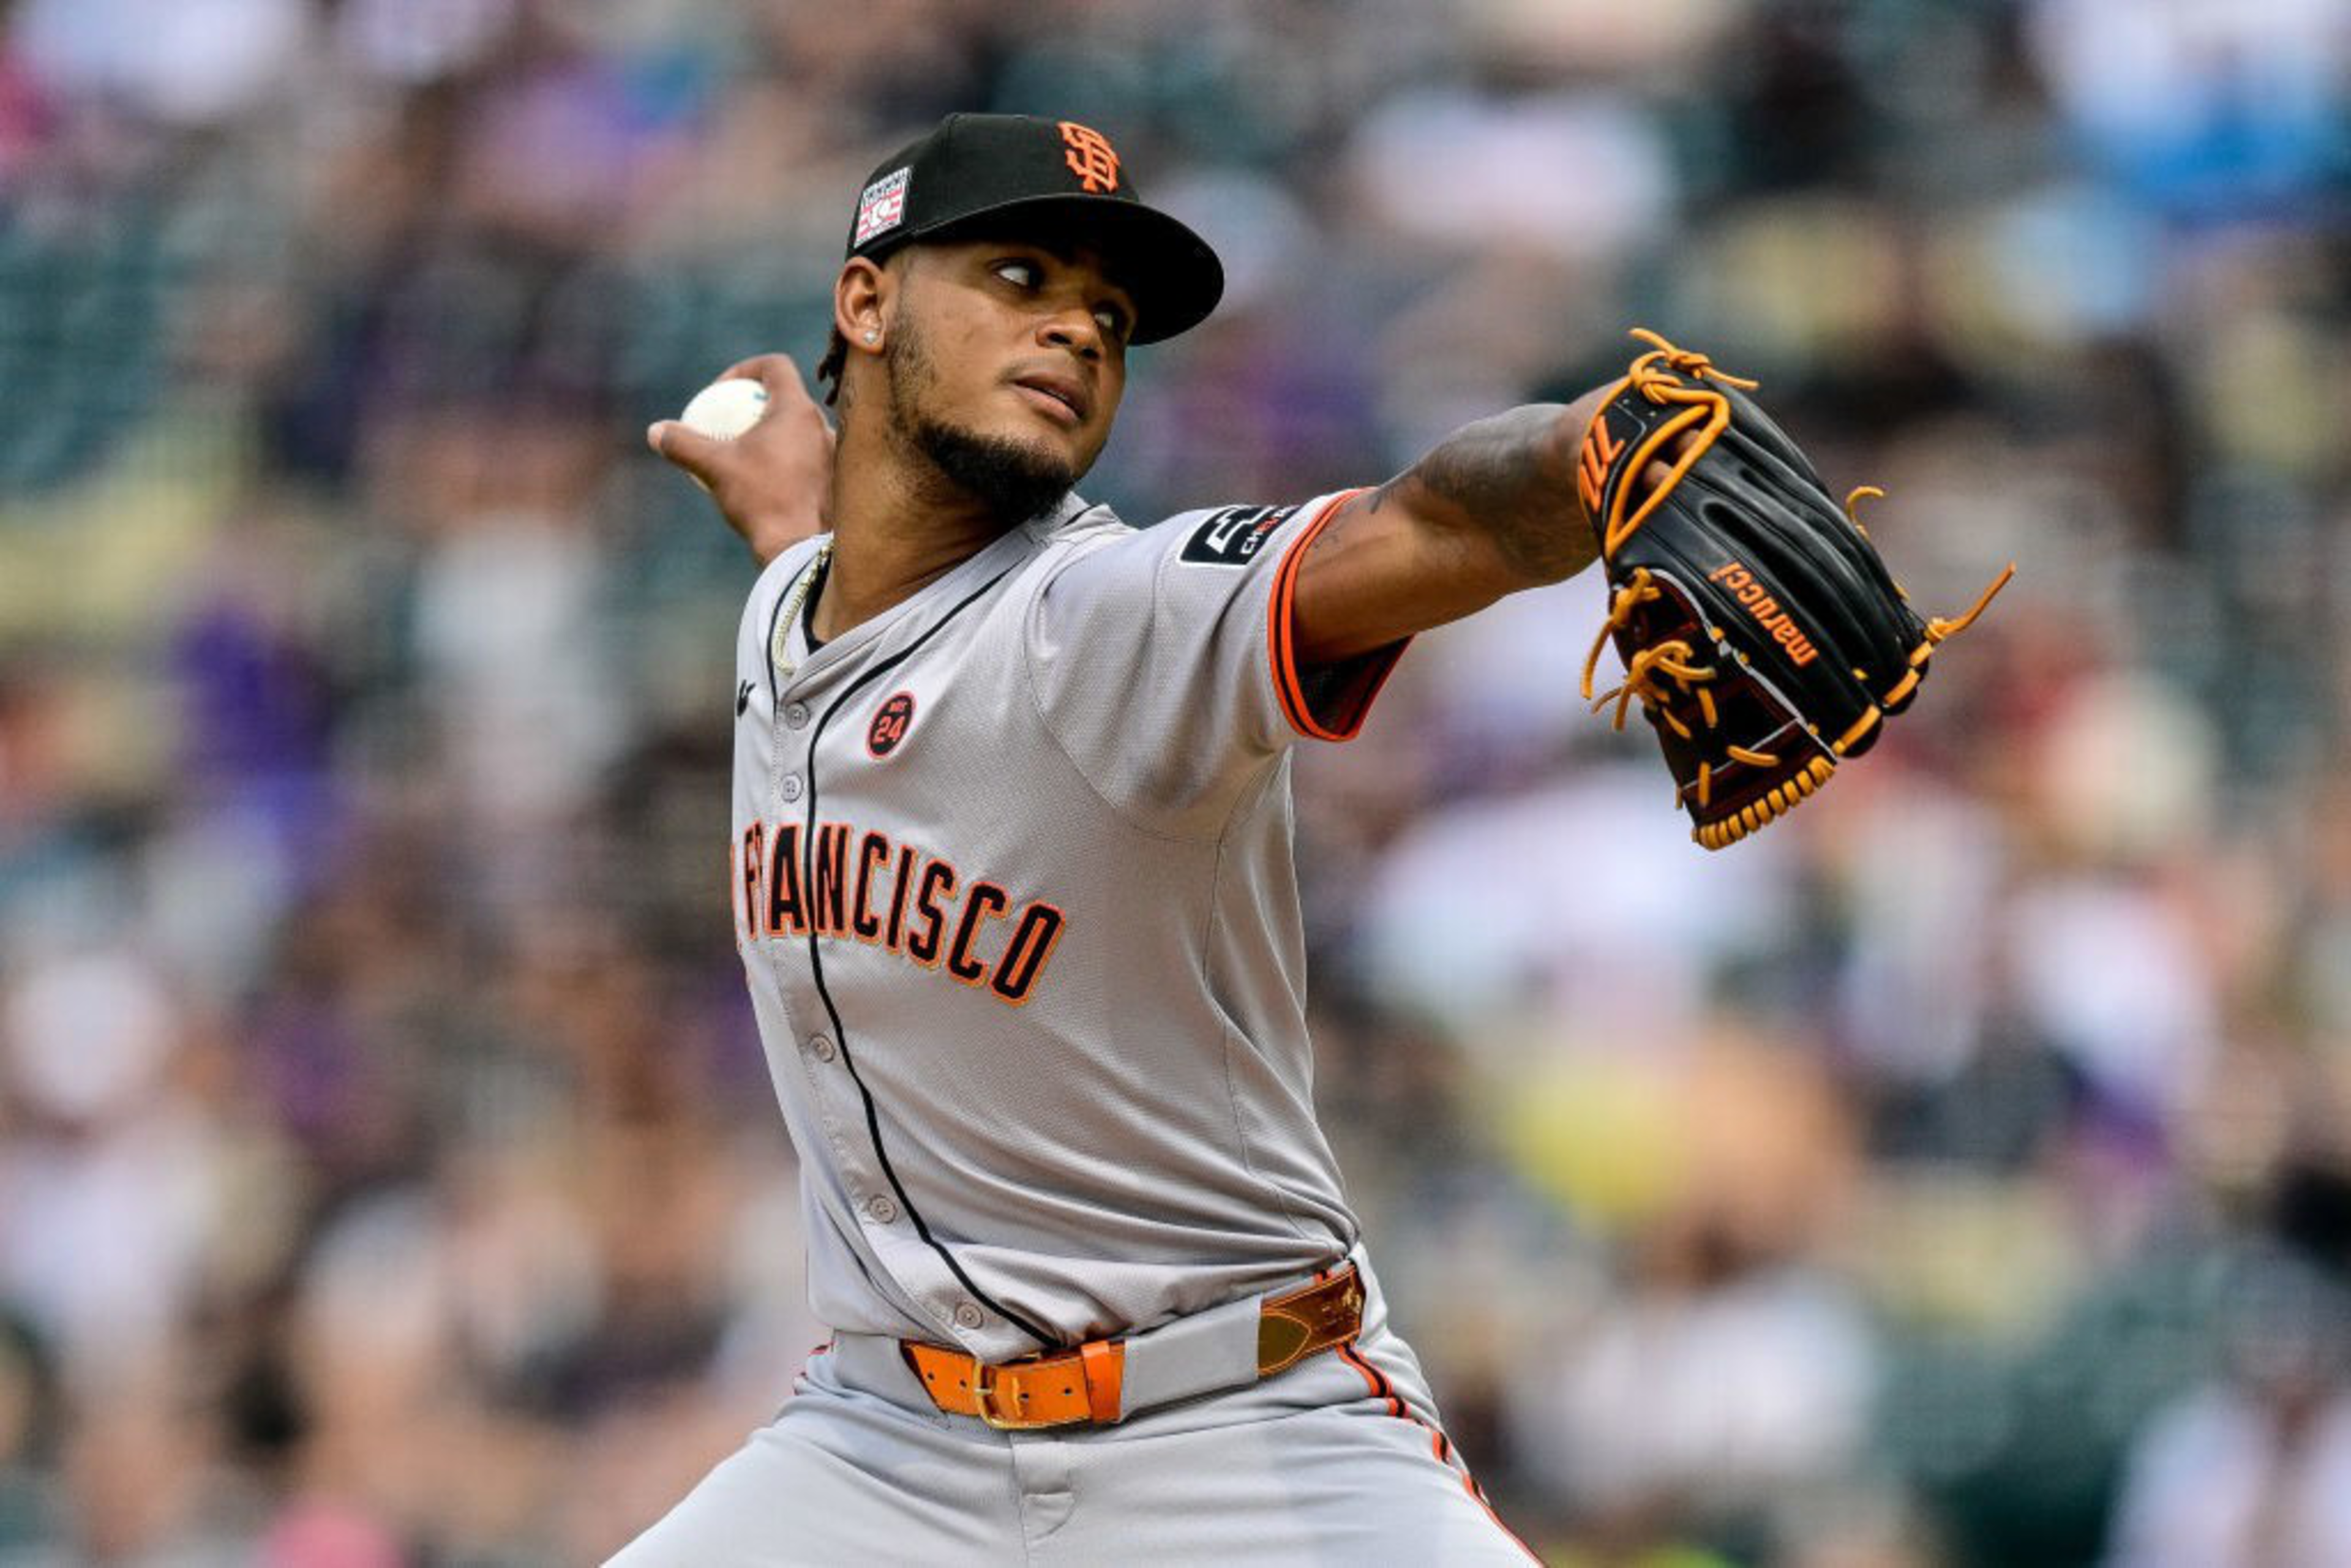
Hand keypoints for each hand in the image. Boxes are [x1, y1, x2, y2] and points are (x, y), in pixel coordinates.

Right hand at [647, 354, 834, 564]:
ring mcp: (834, 452)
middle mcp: (823, 425)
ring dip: (770, 435)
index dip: (745, 369)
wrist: (801, 547)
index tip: (722, 393)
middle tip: (729, 425)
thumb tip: (655, 432)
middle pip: (786, 397)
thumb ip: (683, 444)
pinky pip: (808, 457)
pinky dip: (784, 460)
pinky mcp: (836, 479)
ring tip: (743, 457)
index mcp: (798, 409)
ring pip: (798, 430)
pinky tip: (763, 483)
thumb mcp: (714, 467)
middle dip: (754, 404)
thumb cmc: (761, 500)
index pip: (776, 365)